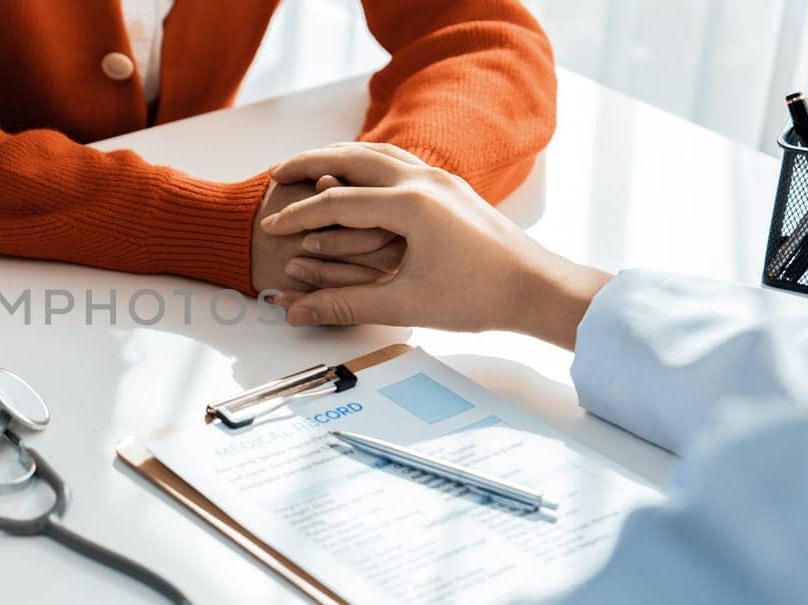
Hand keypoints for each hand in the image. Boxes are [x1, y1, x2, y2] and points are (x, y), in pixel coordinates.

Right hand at [259, 143, 610, 348]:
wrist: (538, 287)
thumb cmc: (478, 297)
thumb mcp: (404, 303)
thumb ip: (344, 304)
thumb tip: (296, 313)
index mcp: (411, 205)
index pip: (336, 203)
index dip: (298, 217)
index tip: (270, 228)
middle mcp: (424, 180)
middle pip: (351, 158)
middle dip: (309, 163)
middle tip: (275, 173)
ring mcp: (440, 178)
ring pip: (377, 152)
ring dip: (338, 156)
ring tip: (308, 166)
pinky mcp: (451, 186)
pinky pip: (398, 160)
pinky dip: (367, 161)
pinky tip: (357, 175)